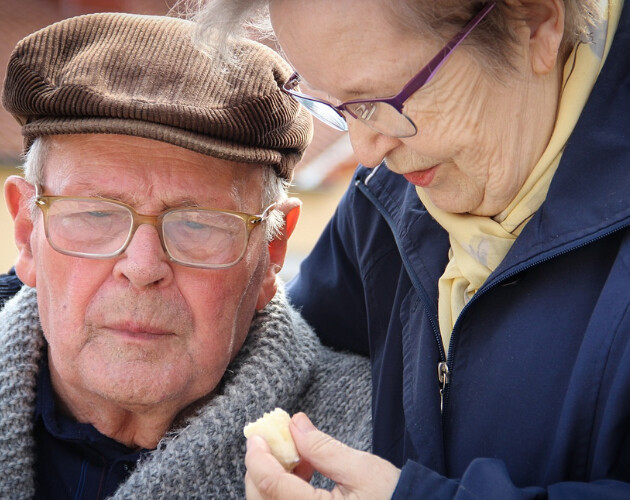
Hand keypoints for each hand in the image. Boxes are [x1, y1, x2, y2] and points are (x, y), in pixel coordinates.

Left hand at [244, 412, 399, 498]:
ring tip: (298, 454)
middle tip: (276, 438)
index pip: (270, 484)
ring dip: (273, 476)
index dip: (258, 456)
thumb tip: (293, 424)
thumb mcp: (362, 469)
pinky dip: (283, 489)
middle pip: (261, 497)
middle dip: (262, 465)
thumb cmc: (394, 499)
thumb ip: (323, 448)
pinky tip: (303, 471)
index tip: (257, 433)